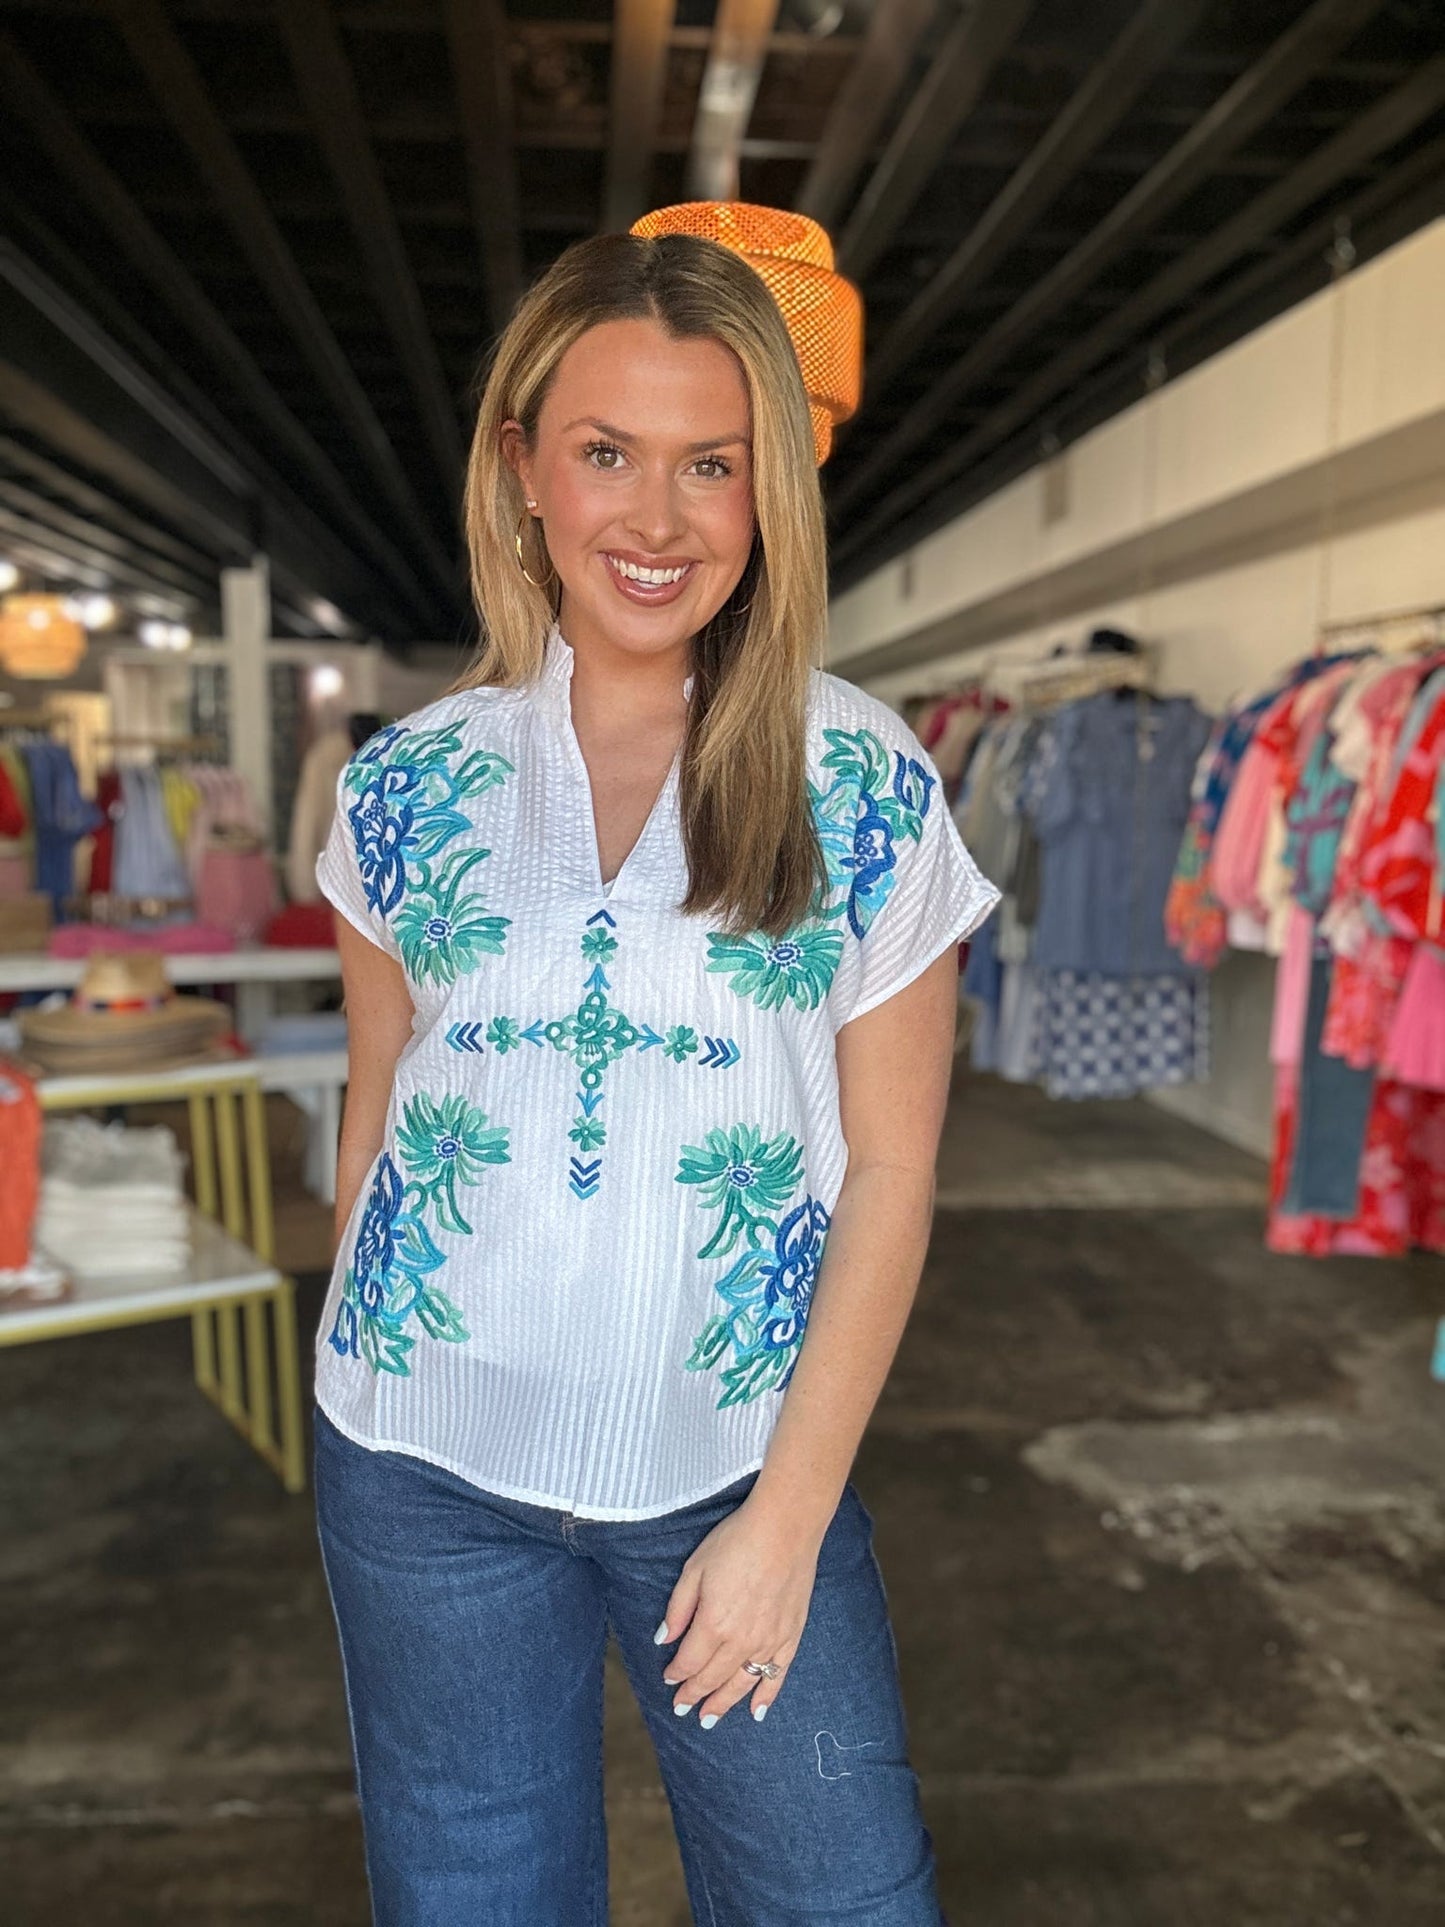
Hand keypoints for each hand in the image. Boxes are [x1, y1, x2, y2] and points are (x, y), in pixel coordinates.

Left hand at [654, 1493, 824, 1727]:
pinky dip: (766, 1697)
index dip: (676, 1674)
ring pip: (742, 1683)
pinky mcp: (791, 1636)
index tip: (668, 1680)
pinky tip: (756, 1712)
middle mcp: (741, 1641)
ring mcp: (769, 1641)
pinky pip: (777, 1676)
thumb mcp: (694, 1568)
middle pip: (712, 1678)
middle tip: (682, 1708)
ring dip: (723, 1703)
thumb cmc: (736, 1541)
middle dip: (694, 1694)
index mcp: (713, 1624)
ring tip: (709, 1719)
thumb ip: (678, 1608)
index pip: (689, 1661)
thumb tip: (663, 1639)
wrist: (785, 1526)